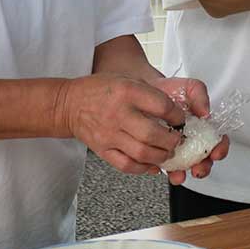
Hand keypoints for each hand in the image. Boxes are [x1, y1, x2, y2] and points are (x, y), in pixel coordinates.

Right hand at [57, 73, 183, 176]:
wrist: (69, 104)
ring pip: (142, 153)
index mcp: (127, 92)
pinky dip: (143, 168)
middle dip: (172, 140)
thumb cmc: (100, 90)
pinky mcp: (102, 150)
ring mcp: (109, 134)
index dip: (177, 115)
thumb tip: (174, 109)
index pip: (161, 106)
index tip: (180, 119)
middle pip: (153, 134)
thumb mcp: (127, 80)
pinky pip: (126, 165)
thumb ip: (149, 93)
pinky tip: (152, 165)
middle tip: (177, 139)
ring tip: (168, 152)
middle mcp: (118, 114)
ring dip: (161, 156)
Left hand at [148, 77, 230, 184]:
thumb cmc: (170, 92)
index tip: (216, 152)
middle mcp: (192, 141)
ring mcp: (176, 148)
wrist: (146, 92)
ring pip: (184, 167)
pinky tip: (160, 167)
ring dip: (183, 173)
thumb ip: (201, 96)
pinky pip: (163, 166)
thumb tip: (206, 114)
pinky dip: (162, 169)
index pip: (218, 142)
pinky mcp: (160, 153)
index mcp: (203, 128)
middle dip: (203, 167)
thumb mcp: (190, 88)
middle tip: (198, 168)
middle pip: (203, 160)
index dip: (220, 149)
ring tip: (178, 174)